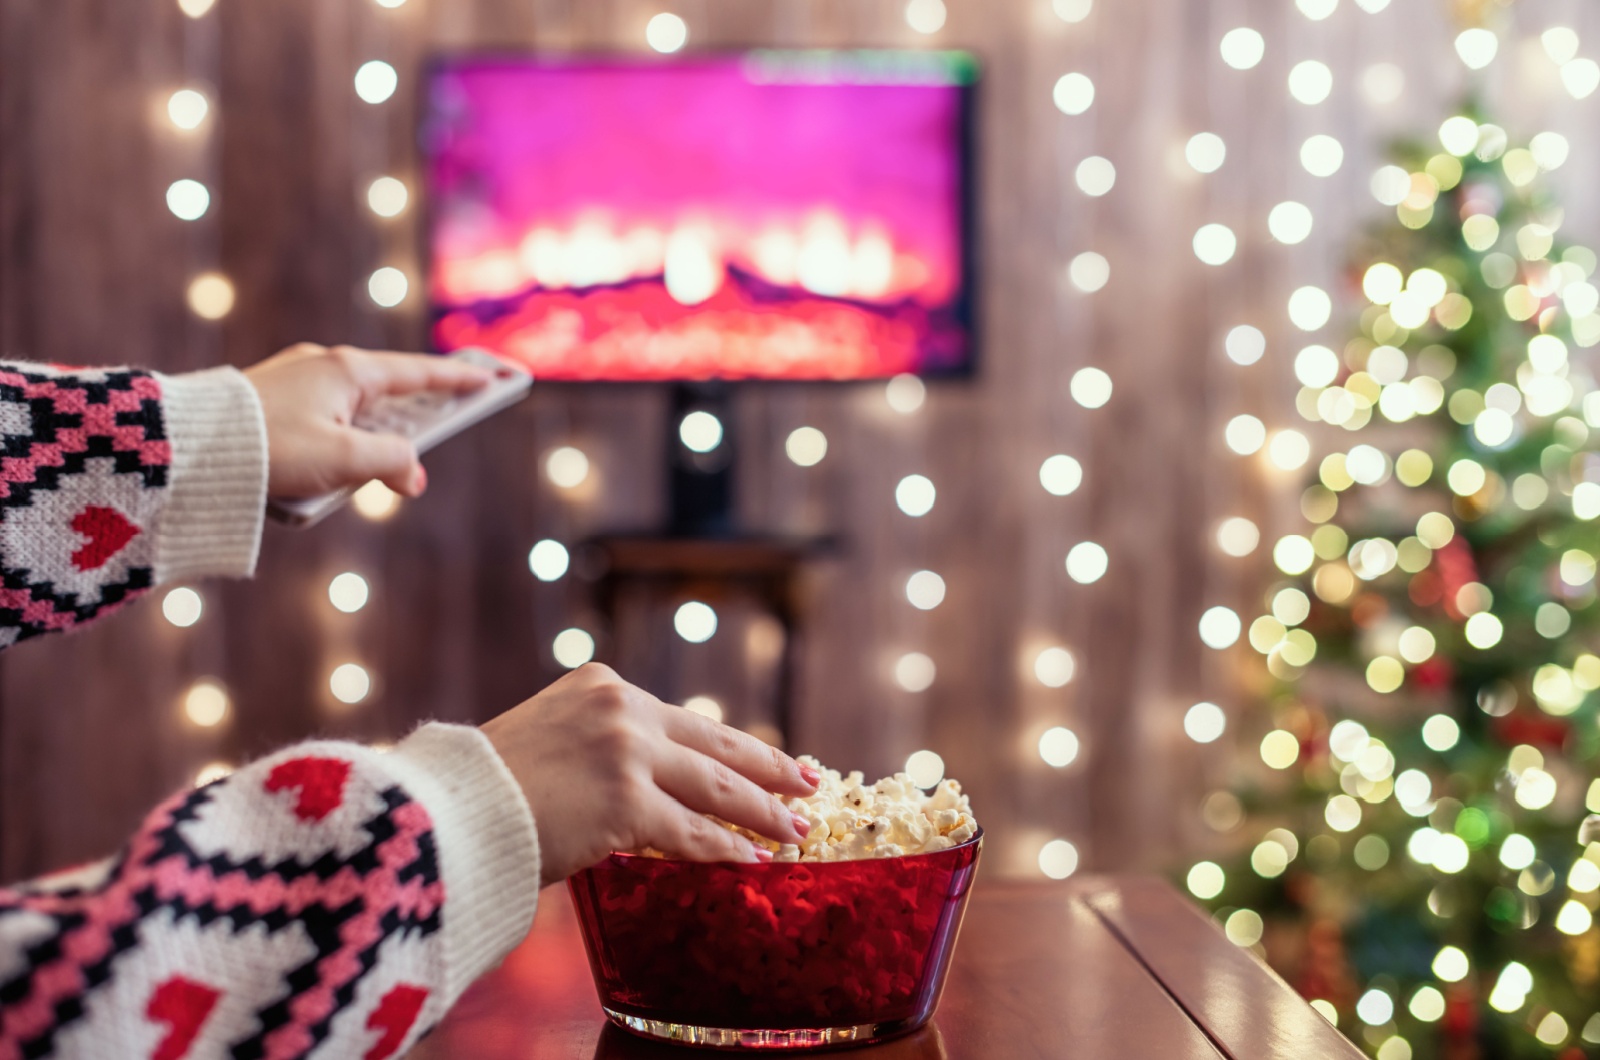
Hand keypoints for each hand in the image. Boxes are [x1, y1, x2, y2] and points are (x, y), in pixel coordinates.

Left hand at [244, 343, 490, 498]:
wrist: (183, 447)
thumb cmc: (268, 448)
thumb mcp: (344, 461)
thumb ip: (393, 463)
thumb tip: (413, 475)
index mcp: (349, 371)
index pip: (419, 374)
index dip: (458, 381)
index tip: (490, 379)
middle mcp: (323, 366)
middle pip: (387, 391)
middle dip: (415, 413)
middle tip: (448, 417)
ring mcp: (294, 381)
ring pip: (352, 409)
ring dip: (370, 437)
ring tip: (373, 469)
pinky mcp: (269, 401)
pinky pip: (322, 420)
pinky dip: (339, 440)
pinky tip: (327, 472)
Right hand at [482, 663, 821, 887]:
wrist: (444, 811)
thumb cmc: (482, 789)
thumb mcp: (546, 740)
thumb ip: (598, 749)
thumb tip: (646, 787)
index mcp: (602, 685)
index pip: (688, 721)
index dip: (734, 745)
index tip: (770, 757)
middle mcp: (622, 709)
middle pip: (717, 745)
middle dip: (770, 768)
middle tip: (809, 782)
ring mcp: (627, 753)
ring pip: (716, 789)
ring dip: (764, 813)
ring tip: (796, 831)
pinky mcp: (626, 802)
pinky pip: (691, 833)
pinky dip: (727, 849)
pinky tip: (753, 860)